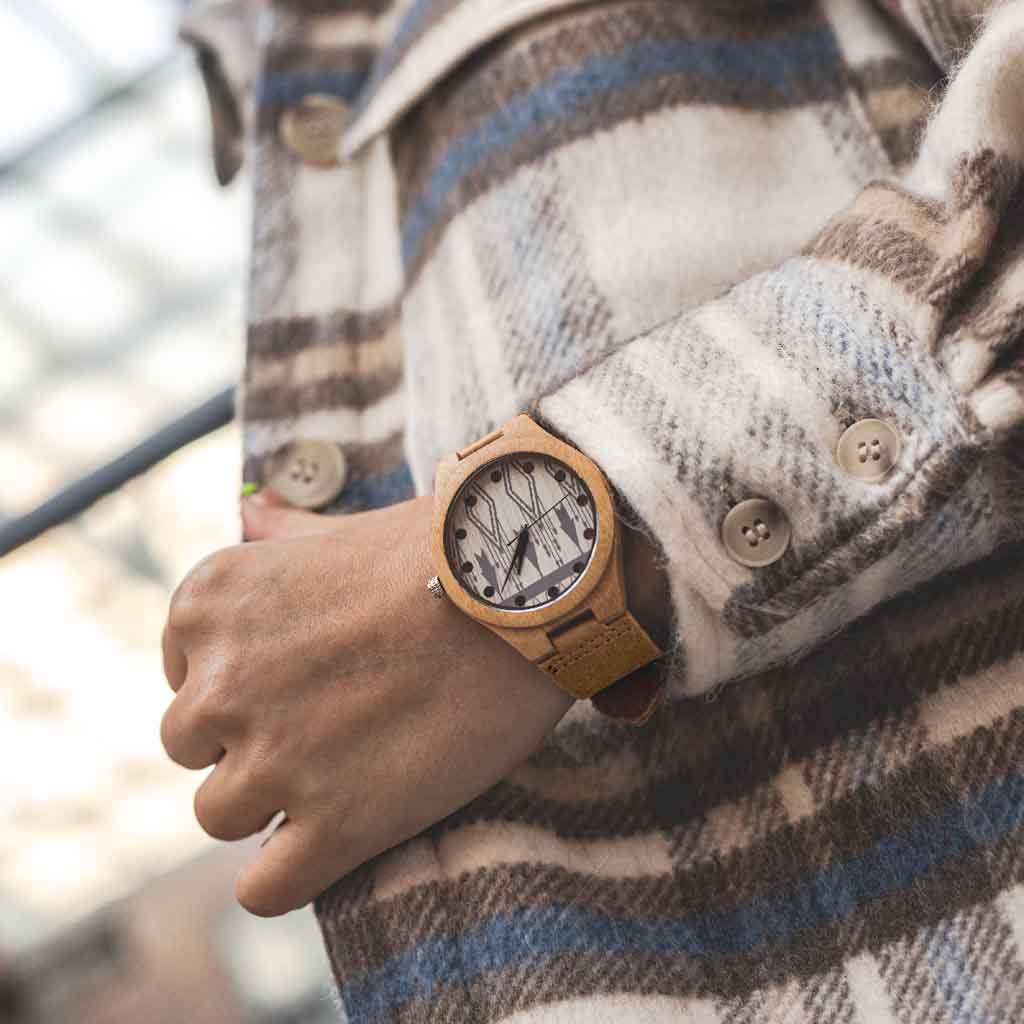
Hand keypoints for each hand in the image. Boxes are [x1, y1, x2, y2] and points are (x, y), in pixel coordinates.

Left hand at [160, 491, 572, 916]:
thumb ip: (284, 531)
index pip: (184, 676)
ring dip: (269, 804)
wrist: (523, 592)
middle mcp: (219, 686)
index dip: (241, 684)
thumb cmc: (439, 551)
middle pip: (194, 746)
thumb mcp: (343, 529)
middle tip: (325, 723)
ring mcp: (273, 761)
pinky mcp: (336, 825)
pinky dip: (288, 875)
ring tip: (341, 772)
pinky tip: (331, 842)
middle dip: (249, 740)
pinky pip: (264, 890)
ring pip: (221, 815)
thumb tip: (250, 510)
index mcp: (208, 606)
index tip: (296, 679)